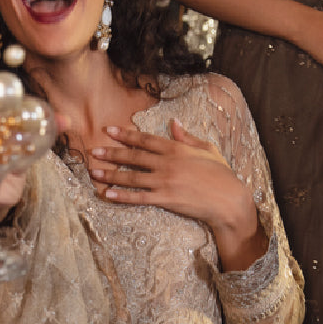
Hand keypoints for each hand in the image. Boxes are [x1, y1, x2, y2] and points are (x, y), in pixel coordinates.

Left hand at [90, 119, 267, 270]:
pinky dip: (122, 196)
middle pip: (133, 157)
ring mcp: (164, 182)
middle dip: (112, 153)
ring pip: (131, 177)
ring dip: (110, 174)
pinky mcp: (165, 199)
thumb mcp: (207, 149)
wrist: (228, 200)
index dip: (126, 135)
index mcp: (177, 149)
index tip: (109, 130)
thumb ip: (188, 137)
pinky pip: (139, 197)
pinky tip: (107, 194)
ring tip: (93, 172)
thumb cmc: (221, 174)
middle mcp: (167, 163)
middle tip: (94, 151)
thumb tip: (174, 123)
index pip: (145, 140)